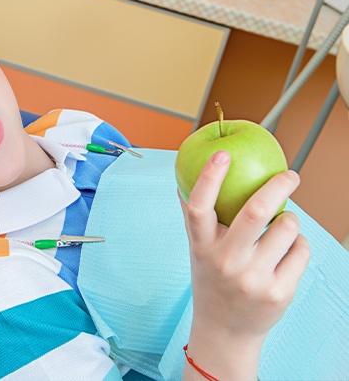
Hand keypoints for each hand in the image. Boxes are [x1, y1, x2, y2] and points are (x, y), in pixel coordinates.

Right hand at [179, 150, 309, 379]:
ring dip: (290, 219)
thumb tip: (183, 181)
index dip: (209, 177)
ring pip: (286, 228)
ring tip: (282, 226)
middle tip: (290, 175)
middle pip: (255, 211)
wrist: (225, 330)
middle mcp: (225, 262)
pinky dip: (298, 244)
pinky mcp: (279, 292)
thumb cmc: (212, 281)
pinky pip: (301, 250)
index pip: (199, 207)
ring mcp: (253, 279)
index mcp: (202, 247)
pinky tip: (287, 253)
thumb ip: (194, 218)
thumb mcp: (197, 250)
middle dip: (278, 185)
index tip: (223, 154)